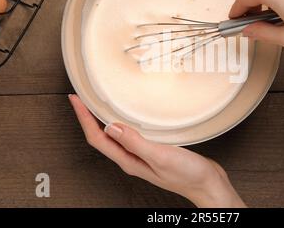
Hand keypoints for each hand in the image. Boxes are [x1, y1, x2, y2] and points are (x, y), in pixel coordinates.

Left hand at [69, 94, 244, 207]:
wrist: (207, 184)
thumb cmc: (187, 174)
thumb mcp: (160, 156)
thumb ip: (135, 142)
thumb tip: (111, 127)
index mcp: (129, 161)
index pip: (98, 138)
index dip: (84, 118)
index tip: (76, 100)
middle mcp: (131, 159)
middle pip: (101, 137)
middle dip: (88, 118)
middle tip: (81, 99)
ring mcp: (141, 156)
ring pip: (114, 136)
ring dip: (102, 120)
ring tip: (95, 104)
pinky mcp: (152, 151)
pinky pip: (129, 135)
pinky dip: (121, 123)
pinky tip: (126, 116)